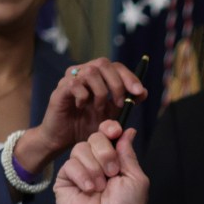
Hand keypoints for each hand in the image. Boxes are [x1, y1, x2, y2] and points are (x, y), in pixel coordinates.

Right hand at [11, 59, 146, 174]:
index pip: (115, 66)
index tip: (138, 92)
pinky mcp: (60, 90)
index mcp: (97, 76)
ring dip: (101, 92)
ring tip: (99, 109)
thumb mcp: (111, 116)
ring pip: (91, 72)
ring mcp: (70, 79)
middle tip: (120, 103)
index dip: (129, 77)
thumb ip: (126, 104)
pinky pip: (75, 84)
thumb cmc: (85, 126)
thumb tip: (144, 92)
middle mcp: (83, 73)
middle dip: (117, 83)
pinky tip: (82, 108)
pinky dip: (84, 97)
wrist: (63, 140)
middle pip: (103, 63)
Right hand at [54, 123, 148, 203]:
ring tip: (99, 188)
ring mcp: (80, 171)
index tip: (114, 131)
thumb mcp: (136, 180)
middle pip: (95, 137)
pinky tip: (88, 191)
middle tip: (112, 173)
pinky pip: (70, 163)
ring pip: (81, 148)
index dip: (110, 129)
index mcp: (114, 162)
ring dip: (94, 168)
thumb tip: (128, 131)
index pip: (108, 135)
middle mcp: (96, 163)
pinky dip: (82, 176)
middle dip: (105, 153)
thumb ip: (128, 154)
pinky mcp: (64, 179)